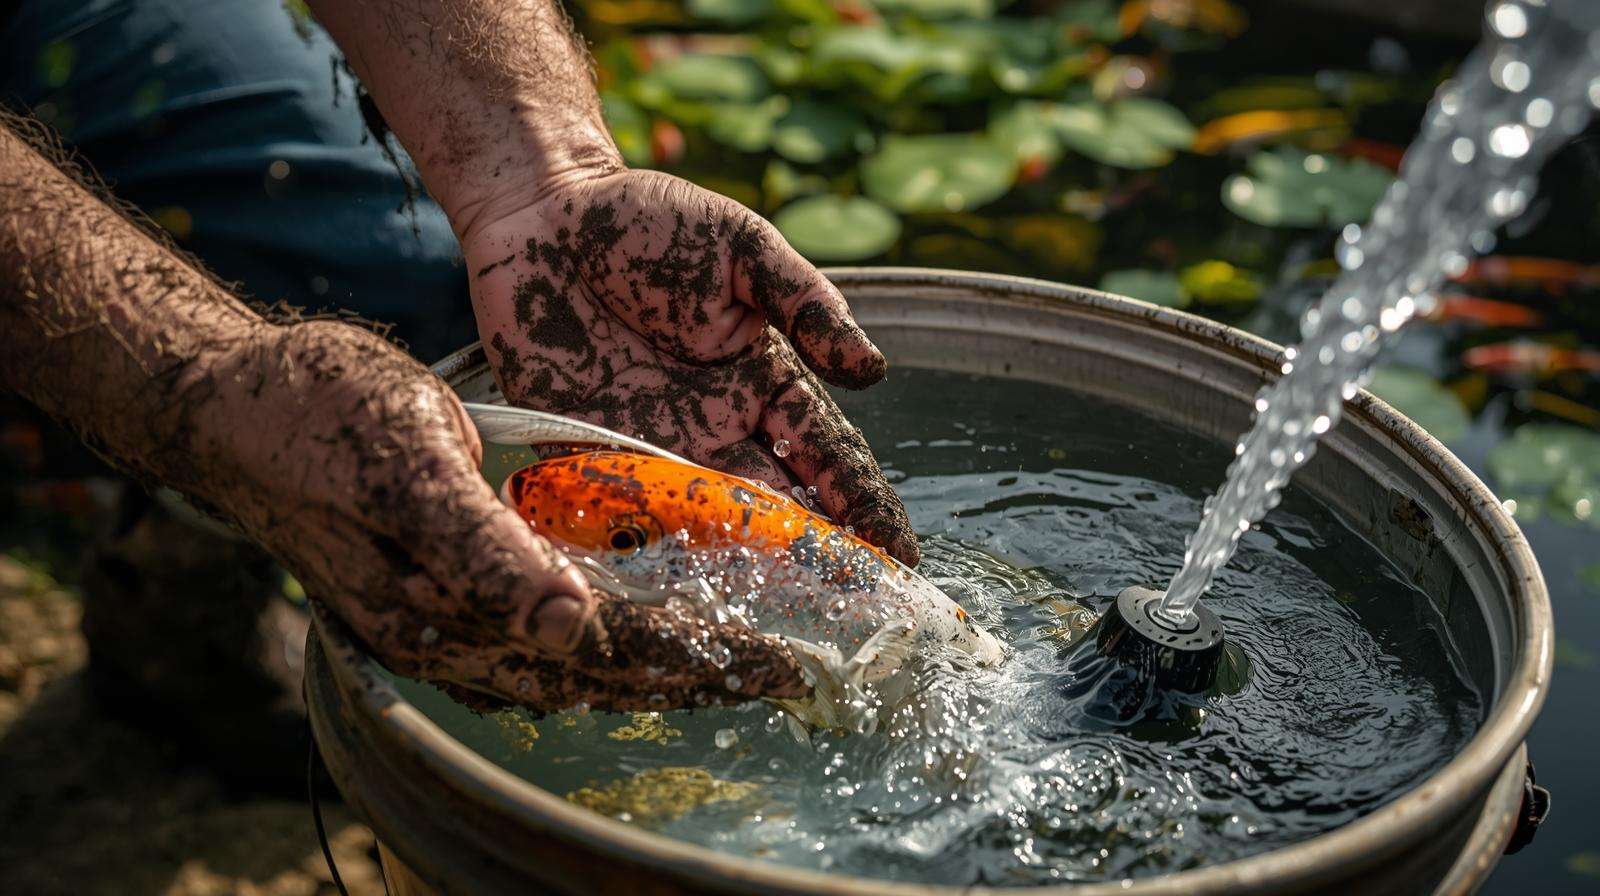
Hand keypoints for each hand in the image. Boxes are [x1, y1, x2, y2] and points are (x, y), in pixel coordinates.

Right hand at [194, 320, 806, 709]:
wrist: (233, 403)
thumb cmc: (319, 416)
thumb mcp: (409, 466)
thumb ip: (486, 554)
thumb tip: (570, 629)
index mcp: (442, 611)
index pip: (598, 651)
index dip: (692, 657)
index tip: (776, 661)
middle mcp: (446, 637)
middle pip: (595, 673)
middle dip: (691, 674)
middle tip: (783, 671)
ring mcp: (439, 625)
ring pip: (571, 665)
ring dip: (654, 666)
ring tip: (732, 664)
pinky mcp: (438, 598)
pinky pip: (537, 639)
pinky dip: (603, 640)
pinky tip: (639, 636)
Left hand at [463, 168, 920, 564]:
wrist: (542, 212)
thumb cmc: (649, 221)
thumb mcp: (744, 250)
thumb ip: (807, 305)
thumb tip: (875, 370)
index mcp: (762, 383)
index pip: (824, 456)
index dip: (863, 504)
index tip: (900, 553)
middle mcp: (714, 430)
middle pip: (775, 507)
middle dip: (815, 558)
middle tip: (852, 606)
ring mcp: (651, 448)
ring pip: (708, 524)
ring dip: (742, 567)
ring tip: (779, 610)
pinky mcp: (584, 456)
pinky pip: (622, 514)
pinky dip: (648, 552)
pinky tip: (674, 590)